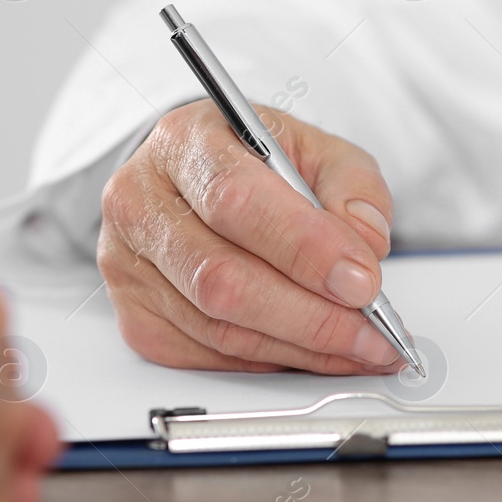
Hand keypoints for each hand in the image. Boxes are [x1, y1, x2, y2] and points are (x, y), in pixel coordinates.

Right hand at [99, 99, 402, 374]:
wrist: (194, 182)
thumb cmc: (252, 163)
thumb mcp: (312, 148)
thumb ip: (350, 184)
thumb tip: (366, 242)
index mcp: (184, 142)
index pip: (236, 200)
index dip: (304, 248)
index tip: (362, 281)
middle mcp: (140, 202)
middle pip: (222, 277)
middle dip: (311, 314)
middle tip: (373, 330)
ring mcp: (128, 265)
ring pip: (219, 327)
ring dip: (301, 346)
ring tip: (360, 347)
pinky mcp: (136, 317)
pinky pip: (210, 355)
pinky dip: (272, 359)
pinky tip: (312, 350)